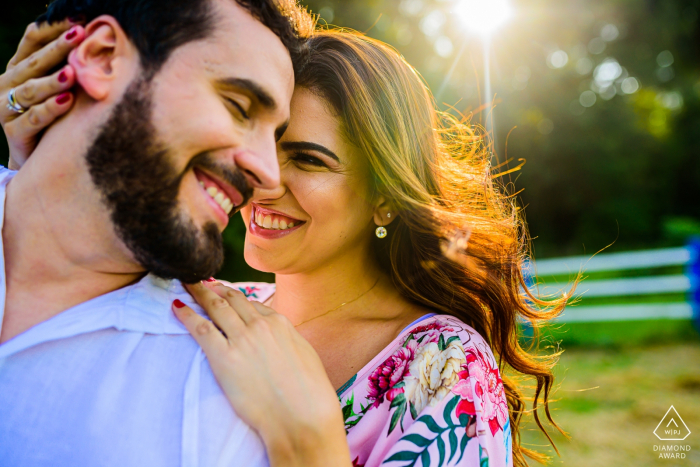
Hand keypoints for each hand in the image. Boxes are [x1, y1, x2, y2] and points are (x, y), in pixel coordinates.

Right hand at [1, 19, 84, 169]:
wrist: (35, 156)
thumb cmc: (53, 117)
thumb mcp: (58, 88)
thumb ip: (68, 65)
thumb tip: (96, 37)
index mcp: (18, 68)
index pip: (32, 40)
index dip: (53, 29)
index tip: (79, 20)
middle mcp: (8, 84)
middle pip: (34, 62)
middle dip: (58, 48)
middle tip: (80, 35)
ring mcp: (6, 108)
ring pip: (31, 90)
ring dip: (52, 80)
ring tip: (73, 72)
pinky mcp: (13, 132)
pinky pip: (32, 118)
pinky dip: (49, 109)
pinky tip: (66, 101)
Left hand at [173, 281, 351, 466]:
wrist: (301, 416)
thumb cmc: (309, 392)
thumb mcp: (305, 354)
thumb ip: (288, 340)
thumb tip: (281, 336)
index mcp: (280, 323)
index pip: (253, 305)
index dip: (235, 298)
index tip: (224, 293)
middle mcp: (260, 325)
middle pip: (232, 299)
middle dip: (214, 288)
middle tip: (200, 281)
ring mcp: (242, 339)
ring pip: (215, 307)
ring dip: (198, 293)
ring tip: (186, 284)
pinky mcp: (224, 358)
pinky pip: (201, 329)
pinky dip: (187, 315)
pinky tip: (177, 307)